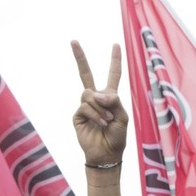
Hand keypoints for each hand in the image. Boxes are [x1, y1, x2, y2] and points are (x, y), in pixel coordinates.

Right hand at [71, 41, 127, 165]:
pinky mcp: (78, 115)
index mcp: (110, 97)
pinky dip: (96, 115)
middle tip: (73, 40)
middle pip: (85, 74)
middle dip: (79, 57)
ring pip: (89, 95)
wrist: (107, 154)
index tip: (115, 45)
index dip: (115, 60)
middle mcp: (96, 98)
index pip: (113, 75)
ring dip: (101, 108)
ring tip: (107, 121)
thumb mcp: (123, 116)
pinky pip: (85, 107)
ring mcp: (85, 106)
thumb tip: (94, 94)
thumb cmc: (117, 136)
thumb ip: (113, 100)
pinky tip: (101, 124)